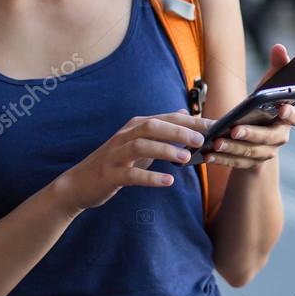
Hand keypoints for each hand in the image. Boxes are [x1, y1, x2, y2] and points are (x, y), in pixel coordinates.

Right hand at [52, 110, 214, 215]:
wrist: (80, 183)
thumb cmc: (115, 162)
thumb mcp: (138, 141)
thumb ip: (161, 128)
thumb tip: (185, 112)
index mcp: (135, 126)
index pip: (166, 117)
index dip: (191, 121)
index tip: (214, 126)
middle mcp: (125, 135)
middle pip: (153, 126)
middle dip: (178, 131)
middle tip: (201, 140)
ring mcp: (116, 155)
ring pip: (141, 145)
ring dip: (165, 150)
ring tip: (186, 159)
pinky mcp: (110, 175)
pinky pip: (131, 175)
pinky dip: (150, 178)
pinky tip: (168, 182)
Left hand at [204, 44, 294, 169]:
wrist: (256, 134)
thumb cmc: (264, 103)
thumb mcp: (269, 86)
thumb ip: (277, 67)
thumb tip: (279, 47)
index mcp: (288, 117)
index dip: (290, 113)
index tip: (281, 108)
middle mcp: (280, 137)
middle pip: (269, 137)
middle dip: (252, 134)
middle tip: (235, 129)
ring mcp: (266, 152)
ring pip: (251, 152)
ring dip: (233, 148)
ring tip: (216, 142)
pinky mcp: (251, 164)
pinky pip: (237, 163)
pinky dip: (223, 160)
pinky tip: (208, 154)